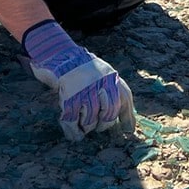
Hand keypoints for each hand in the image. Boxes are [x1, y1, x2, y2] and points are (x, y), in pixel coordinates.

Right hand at [23, 21, 135, 139]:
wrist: (58, 53)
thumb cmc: (82, 67)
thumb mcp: (104, 73)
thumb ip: (116, 92)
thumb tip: (129, 126)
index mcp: (111, 78)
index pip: (124, 100)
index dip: (127, 117)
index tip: (128, 131)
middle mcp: (100, 84)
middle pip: (108, 114)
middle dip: (104, 125)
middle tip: (98, 127)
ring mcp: (84, 92)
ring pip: (90, 121)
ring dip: (87, 127)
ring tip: (83, 126)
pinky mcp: (68, 98)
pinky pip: (72, 121)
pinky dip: (73, 131)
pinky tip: (74, 134)